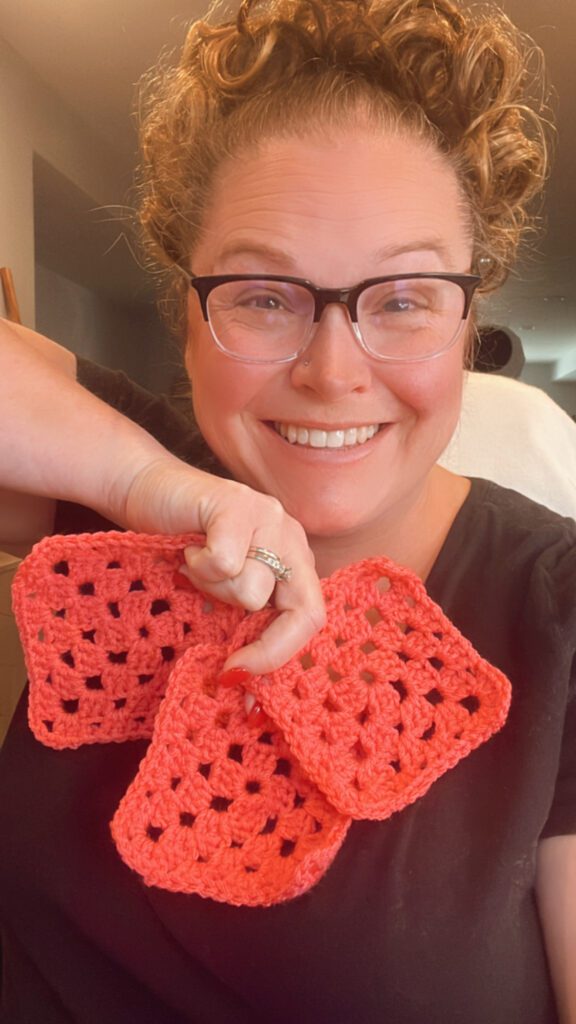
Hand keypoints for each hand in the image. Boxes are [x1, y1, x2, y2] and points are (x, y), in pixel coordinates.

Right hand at [121, 456, 325, 674]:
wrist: (145, 491)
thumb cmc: (181, 547)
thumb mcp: (220, 594)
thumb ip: (241, 626)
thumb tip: (243, 693)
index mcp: (294, 563)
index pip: (311, 619)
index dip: (279, 655)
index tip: (238, 676)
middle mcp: (291, 538)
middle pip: (299, 611)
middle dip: (253, 632)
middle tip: (217, 625)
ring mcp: (268, 517)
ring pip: (253, 590)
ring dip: (214, 588)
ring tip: (198, 565)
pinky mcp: (237, 503)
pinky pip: (225, 561)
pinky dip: (197, 565)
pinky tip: (189, 548)